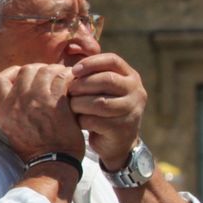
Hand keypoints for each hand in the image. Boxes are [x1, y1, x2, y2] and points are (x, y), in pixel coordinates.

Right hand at [0, 63, 83, 161]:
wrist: (52, 163)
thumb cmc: (35, 149)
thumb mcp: (11, 129)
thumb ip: (12, 109)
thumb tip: (18, 91)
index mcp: (3, 110)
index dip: (13, 73)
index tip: (23, 76)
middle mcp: (17, 103)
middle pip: (26, 70)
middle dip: (39, 70)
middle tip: (49, 77)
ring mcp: (36, 101)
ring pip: (45, 70)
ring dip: (56, 72)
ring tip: (63, 79)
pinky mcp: (56, 103)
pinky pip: (62, 77)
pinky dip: (68, 77)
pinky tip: (72, 84)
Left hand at [68, 54, 145, 168]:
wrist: (117, 142)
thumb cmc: (103, 110)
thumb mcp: (101, 90)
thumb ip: (91, 76)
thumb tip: (66, 63)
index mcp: (130, 76)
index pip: (112, 60)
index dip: (91, 62)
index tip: (74, 70)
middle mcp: (136, 91)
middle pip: (107, 80)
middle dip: (83, 84)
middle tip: (69, 91)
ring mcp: (132, 110)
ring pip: (100, 102)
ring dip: (80, 104)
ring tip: (71, 106)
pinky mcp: (123, 128)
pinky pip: (96, 121)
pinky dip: (82, 120)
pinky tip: (78, 122)